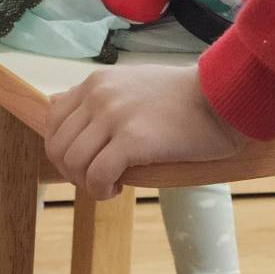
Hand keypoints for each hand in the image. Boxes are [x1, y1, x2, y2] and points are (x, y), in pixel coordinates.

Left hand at [45, 64, 244, 199]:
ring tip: (109, 186)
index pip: (53, 121)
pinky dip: (100, 191)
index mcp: (96, 82)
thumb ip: (97, 96)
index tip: (85, 164)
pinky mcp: (133, 139)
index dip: (64, 151)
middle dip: (72, 172)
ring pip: (73, 162)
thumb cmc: (182, 97)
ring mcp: (113, 115)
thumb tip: (56, 103)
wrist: (221, 97)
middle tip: (97, 181)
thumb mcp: (130, 83)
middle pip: (59, 146)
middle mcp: (98, 94)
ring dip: (86, 184)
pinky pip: (97, 175)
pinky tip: (116, 190)